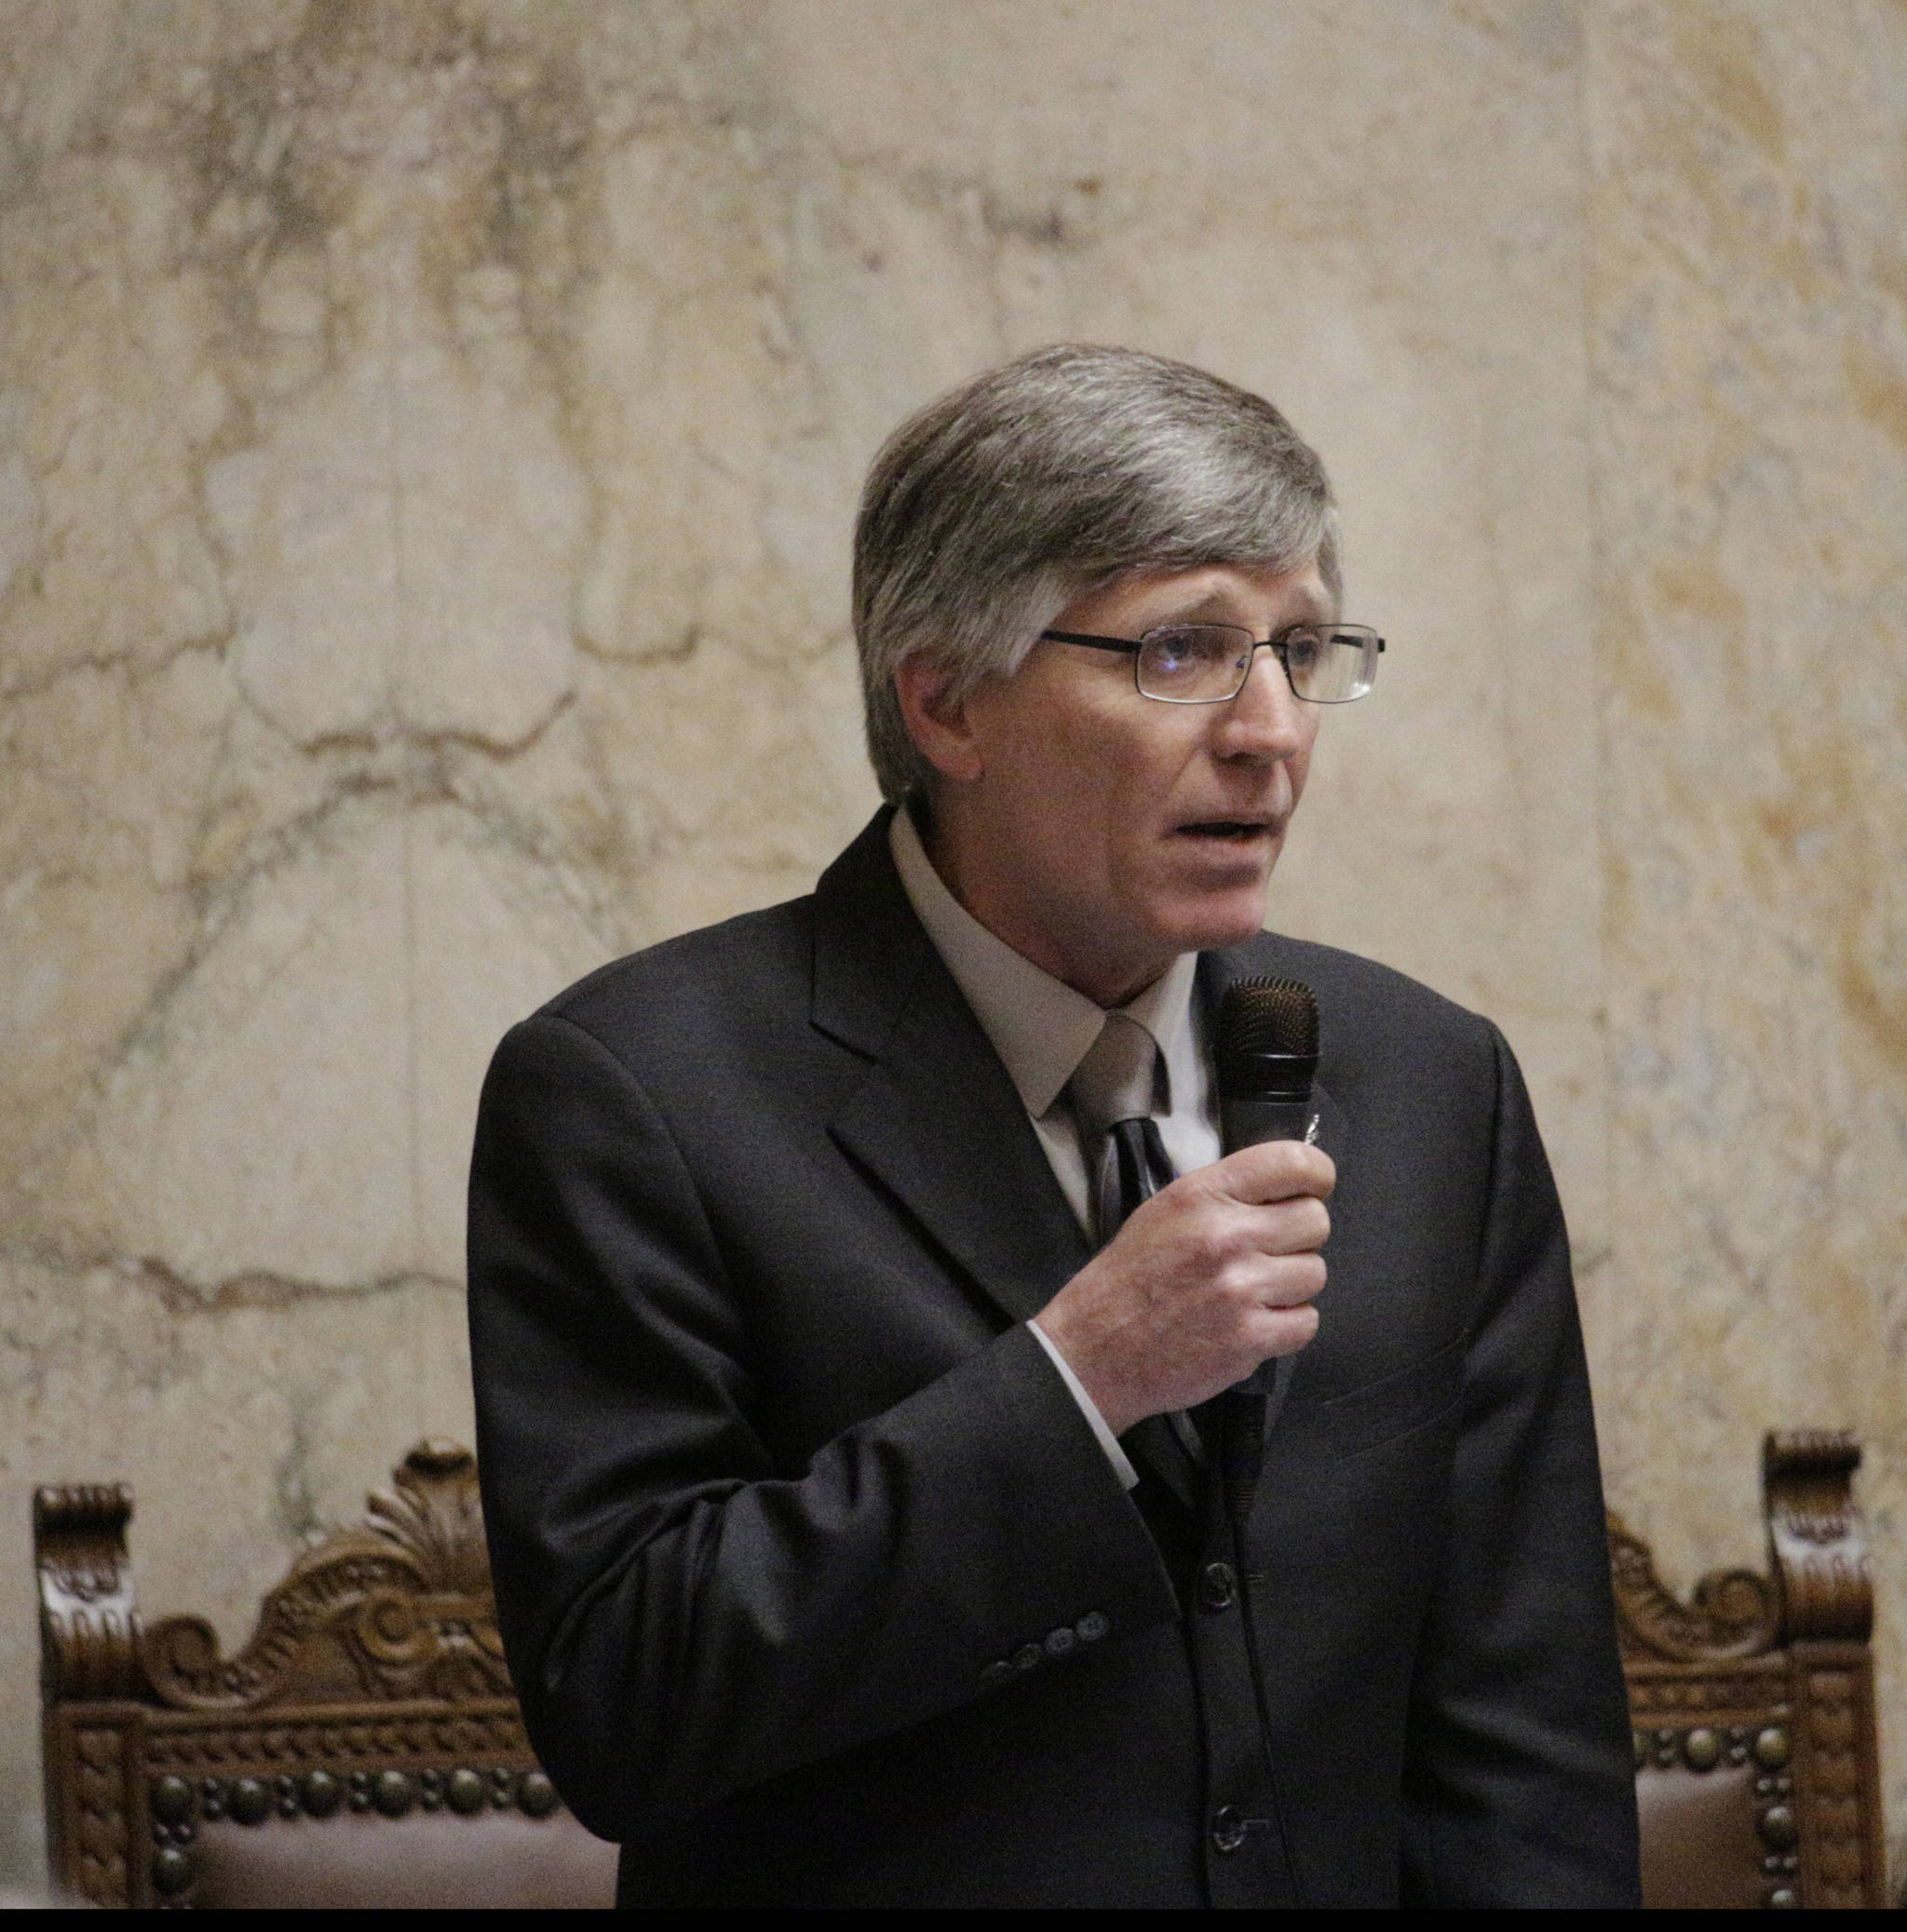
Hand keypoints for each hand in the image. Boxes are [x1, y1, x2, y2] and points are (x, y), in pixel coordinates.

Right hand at [1032, 1141, 1333, 1437]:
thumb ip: (1226, 1195)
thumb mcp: (1167, 1211)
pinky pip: (1307, 1322)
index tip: (1312, 1190)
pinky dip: (1287, 1326)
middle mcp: (1225, 1235)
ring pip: (1315, 1273)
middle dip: (1298, 1237)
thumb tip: (1288, 1190)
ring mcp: (1240, 1289)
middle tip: (1267, 1252)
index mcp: (1202, 1194)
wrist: (1097, 1349)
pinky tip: (1254, 1323)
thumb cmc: (1133, 1277)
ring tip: (1253, 1292)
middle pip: (1315, 1221)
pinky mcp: (1250, 1339)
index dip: (1316, 1176)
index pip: (1293, 1163)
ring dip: (1291, 1285)